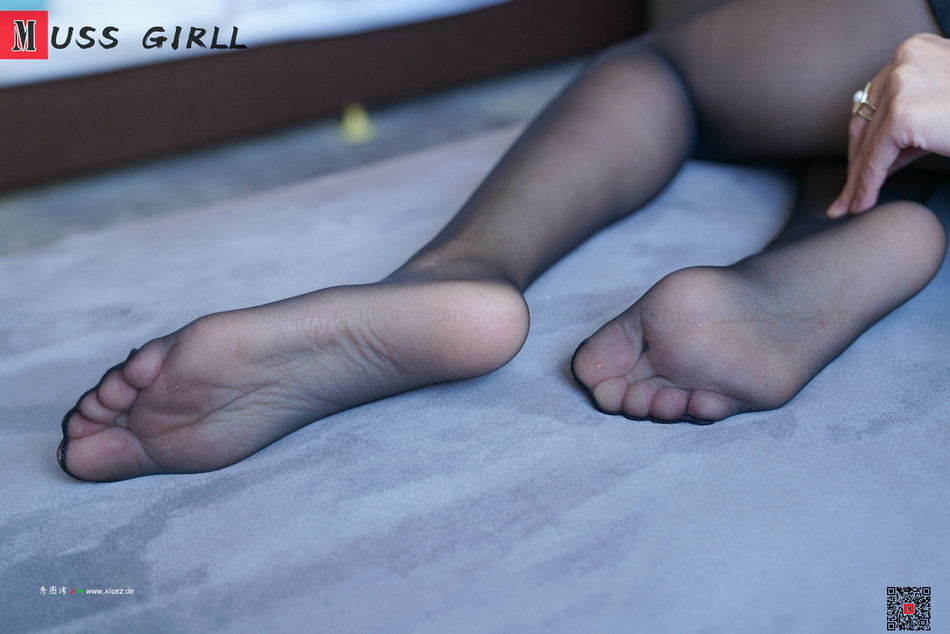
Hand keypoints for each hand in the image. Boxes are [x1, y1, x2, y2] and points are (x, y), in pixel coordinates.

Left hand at [827, 33, 949, 217]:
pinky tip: (862, 202)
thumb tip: (874, 161)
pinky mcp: (902, 113)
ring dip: (858, 178)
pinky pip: (876, 157)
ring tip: (851, 204)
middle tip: (847, 193)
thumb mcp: (939, 110)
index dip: (864, 139)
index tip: (856, 167)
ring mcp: (902, 84)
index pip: (875, 101)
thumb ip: (908, 125)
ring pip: (868, 141)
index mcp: (915, 50)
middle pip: (865, 119)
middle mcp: (904, 59)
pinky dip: (867, 184)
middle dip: (857, 160)